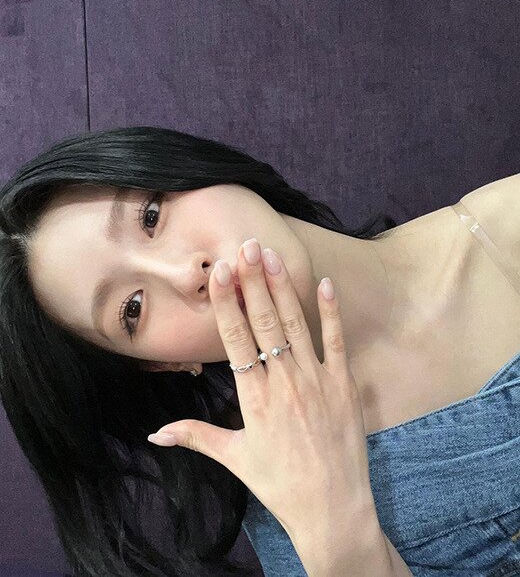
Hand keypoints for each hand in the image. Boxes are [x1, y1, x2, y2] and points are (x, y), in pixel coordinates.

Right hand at [147, 238, 378, 543]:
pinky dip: (331, 312)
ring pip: (295, 325)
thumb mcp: (234, 458)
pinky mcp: (343, 386)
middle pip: (264, 323)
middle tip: (245, 246)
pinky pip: (337, 342)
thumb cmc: (279, 484)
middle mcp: (283, 383)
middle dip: (253, 282)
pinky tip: (324, 283)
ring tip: (270, 255)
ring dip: (282, 288)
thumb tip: (155, 434)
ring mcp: (316, 381)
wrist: (331, 509)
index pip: (235, 340)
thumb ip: (195, 436)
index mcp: (254, 398)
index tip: (219, 272)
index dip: (226, 303)